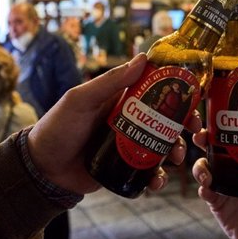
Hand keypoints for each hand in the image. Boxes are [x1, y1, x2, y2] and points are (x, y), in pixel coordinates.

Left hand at [27, 53, 201, 194]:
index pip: (155, 88)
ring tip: (176, 158)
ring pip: (162, 145)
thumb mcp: (81, 100)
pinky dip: (158, 177)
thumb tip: (142, 58)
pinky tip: (157, 180)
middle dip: (183, 124)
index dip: (177, 90)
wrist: (42, 168)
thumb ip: (109, 81)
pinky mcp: (124, 167)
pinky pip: (148, 171)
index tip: (195, 94)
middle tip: (194, 131)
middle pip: (166, 119)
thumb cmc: (57, 126)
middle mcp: (129, 120)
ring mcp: (128, 144)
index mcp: (120, 99)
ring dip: (175, 151)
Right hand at [192, 130, 237, 238]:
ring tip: (206, 171)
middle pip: (212, 149)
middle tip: (201, 137)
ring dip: (200, 165)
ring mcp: (223, 186)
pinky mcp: (216, 203)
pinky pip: (205, 191)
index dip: (223, 128)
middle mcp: (232, 171)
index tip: (218, 120)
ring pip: (203, 168)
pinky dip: (203, 186)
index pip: (233, 140)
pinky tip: (207, 186)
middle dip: (203, 140)